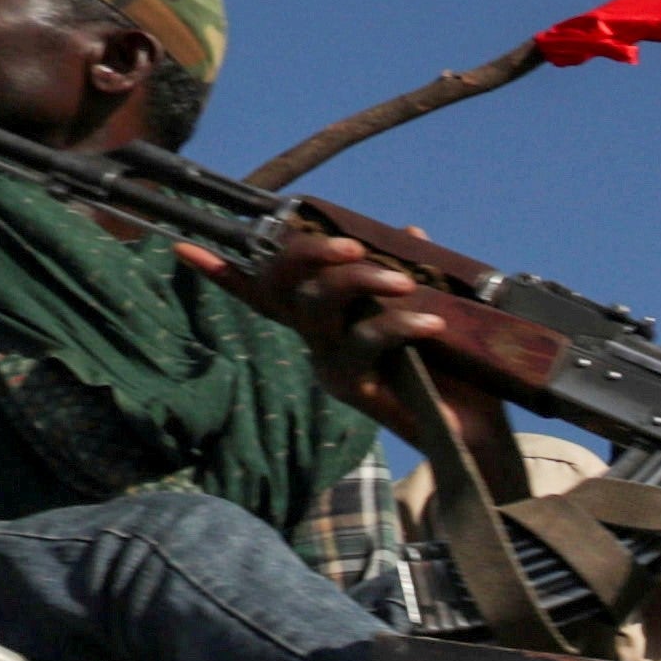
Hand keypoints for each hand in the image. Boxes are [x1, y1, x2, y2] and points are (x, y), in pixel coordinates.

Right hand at [176, 224, 458, 418]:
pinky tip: (430, 324)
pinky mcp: (354, 390)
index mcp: (327, 319)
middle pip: (285, 286)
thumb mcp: (433, 308)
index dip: (226, 273)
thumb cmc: (451, 369)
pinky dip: (396, 325)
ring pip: (318, 308)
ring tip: (403, 283)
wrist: (478, 431)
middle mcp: (317, 341)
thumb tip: (408, 230)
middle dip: (308, 253)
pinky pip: (362, 343)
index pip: (268, 292)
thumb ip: (414, 270)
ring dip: (357, 282)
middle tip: (352, 245)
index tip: (183, 249)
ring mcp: (330, 366)